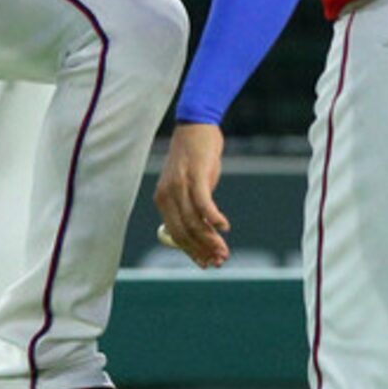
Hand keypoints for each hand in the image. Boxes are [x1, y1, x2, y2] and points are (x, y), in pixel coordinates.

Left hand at [154, 122, 231, 267]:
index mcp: (163, 201)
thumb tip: (202, 231)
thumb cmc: (195, 157)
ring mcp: (180, 186)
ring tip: (224, 250)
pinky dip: (213, 218)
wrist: (195, 125)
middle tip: (220, 261)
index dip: (192, 251)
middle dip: (203, 250)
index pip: (176, 234)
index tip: (206, 263)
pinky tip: (224, 227)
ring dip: (211, 240)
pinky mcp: (195, 176)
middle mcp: (167, 195)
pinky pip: (203, 204)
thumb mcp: (188, 185)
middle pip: (184, 232)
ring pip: (194, 222)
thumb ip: (190, 207)